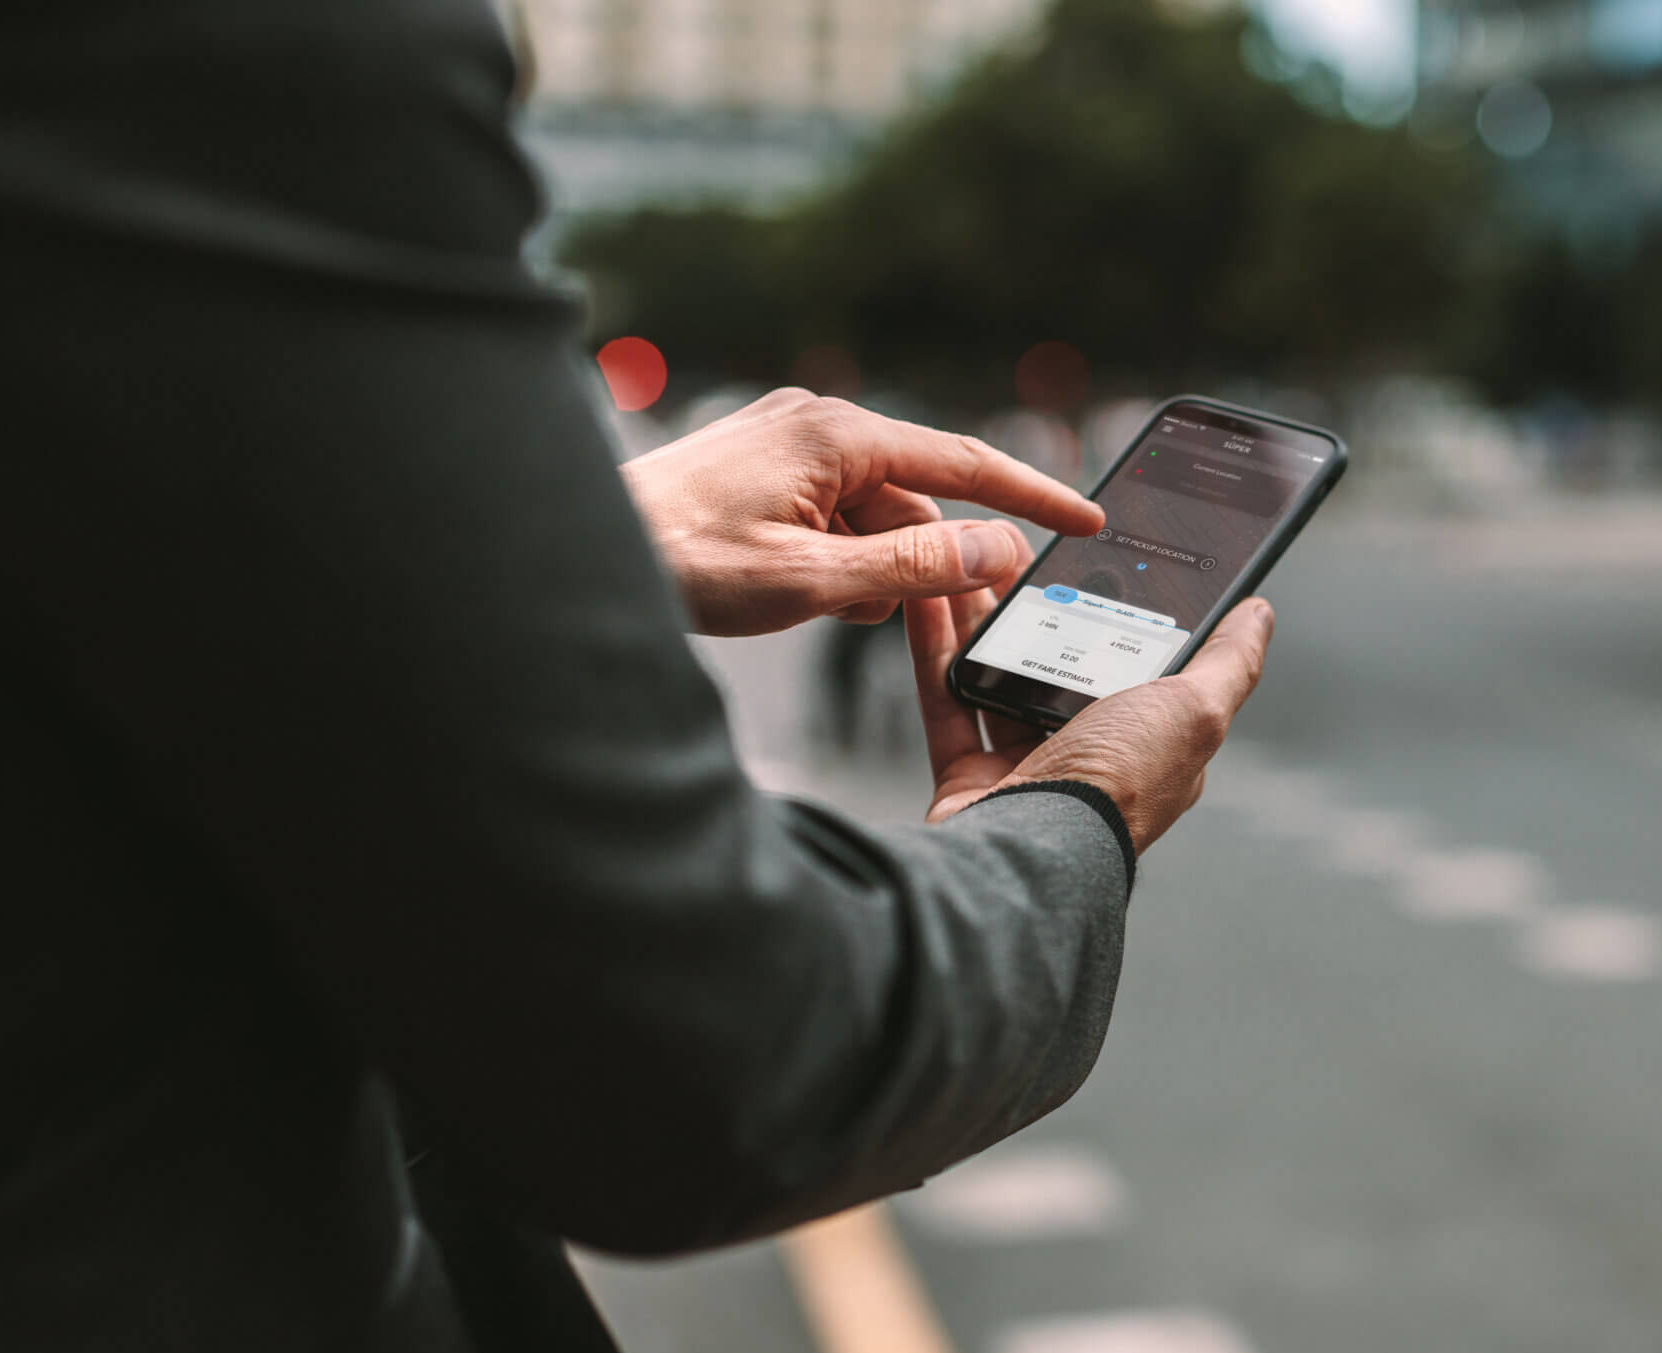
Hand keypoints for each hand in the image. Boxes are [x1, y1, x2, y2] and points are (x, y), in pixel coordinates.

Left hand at [620, 389, 1101, 634]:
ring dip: (870, 572)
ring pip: (874, 519)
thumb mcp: (808, 580)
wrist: (574, 551)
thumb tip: (996, 547)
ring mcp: (788, 448)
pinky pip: (834, 521)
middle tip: (900, 616)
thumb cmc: (675, 562)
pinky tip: (800, 594)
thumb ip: (911, 565)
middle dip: (920, 565)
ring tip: (816, 606)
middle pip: (916, 502)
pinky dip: (836, 564)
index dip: (1033, 497)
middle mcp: (818, 428)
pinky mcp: (765, 475)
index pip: (964, 463)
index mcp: (836, 437)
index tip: (1087, 521)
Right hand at [904, 587, 1274, 855]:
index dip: (1122, 608)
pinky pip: (947, 699)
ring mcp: (1028, 770)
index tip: (1101, 557)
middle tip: (1023, 552)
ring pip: (1002, 673)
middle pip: (1064, 662)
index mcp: (1151, 742)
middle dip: (1041, 604)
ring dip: (984, 616)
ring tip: (972, 561)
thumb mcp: (1195, 711)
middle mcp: (1092, 757)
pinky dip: (934, 648)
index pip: (1142, 662)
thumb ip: (1229, 661)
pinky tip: (928, 598)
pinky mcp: (970, 778)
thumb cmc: (1118, 789)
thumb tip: (1259, 616)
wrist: (1028, 854)